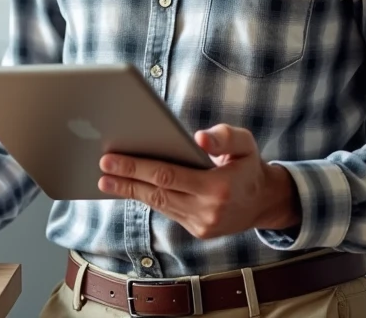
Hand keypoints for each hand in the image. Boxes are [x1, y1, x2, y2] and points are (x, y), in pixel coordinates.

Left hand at [98, 124, 300, 239]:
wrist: (264, 201)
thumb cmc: (248, 164)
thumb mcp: (245, 143)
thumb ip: (224, 136)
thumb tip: (199, 137)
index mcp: (217, 187)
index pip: (167, 175)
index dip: (136, 167)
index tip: (111, 158)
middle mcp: (207, 210)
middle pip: (157, 192)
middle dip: (126, 179)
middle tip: (101, 166)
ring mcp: (201, 224)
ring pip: (158, 204)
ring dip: (130, 191)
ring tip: (106, 178)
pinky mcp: (197, 230)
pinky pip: (166, 211)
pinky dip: (146, 198)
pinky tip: (129, 187)